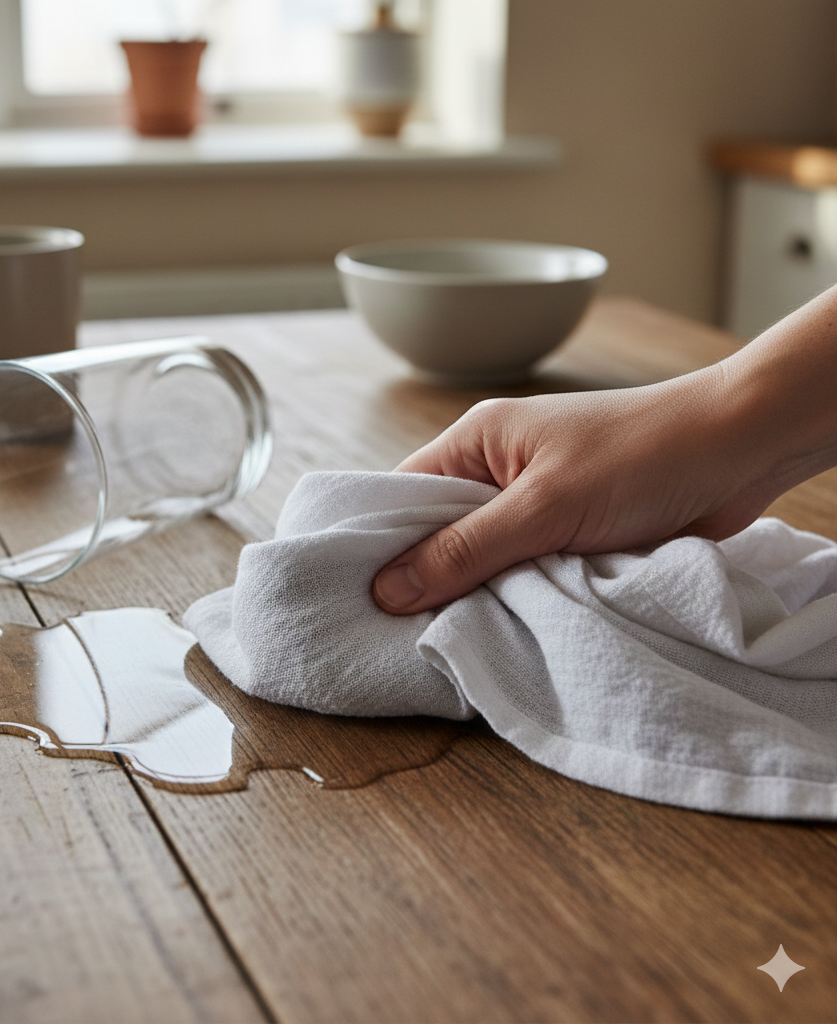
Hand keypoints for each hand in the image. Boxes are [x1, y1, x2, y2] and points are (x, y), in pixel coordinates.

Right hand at [371, 367, 786, 613]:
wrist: (742, 449)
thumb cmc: (642, 455)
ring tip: (450, 641)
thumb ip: (466, 549)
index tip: (358, 602)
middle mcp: (497, 470)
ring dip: (479, 593)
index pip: (402, 497)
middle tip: (402, 637)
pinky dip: (517, 597)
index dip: (378, 547)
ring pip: (482, 559)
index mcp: (476, 442)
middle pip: (439, 534)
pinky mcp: (569, 532)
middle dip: (429, 580)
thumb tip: (387, 591)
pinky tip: (504, 628)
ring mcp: (535, 502)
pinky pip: (523, 571)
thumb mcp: (544, 506)